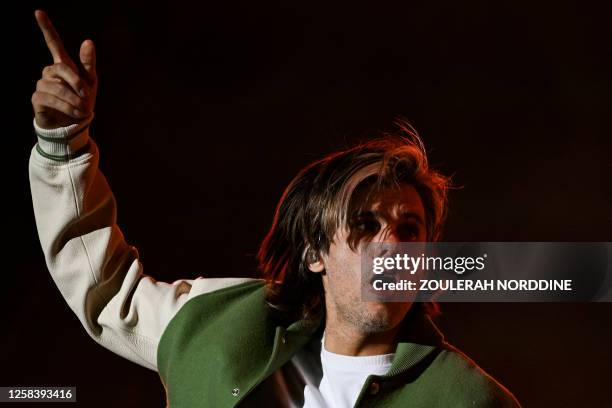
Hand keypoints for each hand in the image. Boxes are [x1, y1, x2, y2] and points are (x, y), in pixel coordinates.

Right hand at [32, 10, 97, 128]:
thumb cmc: (83, 100)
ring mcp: (42, 84)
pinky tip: (72, 112)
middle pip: (61, 68)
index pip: (53, 43)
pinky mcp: (37, 98)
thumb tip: (88, 40)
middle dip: (76, 82)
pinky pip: (50, 98)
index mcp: (63, 64)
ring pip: (57, 87)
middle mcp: (50, 72)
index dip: (46, 28)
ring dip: (73, 99)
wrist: (75, 124)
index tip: (38, 12)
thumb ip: (88, 62)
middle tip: (86, 96)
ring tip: (81, 108)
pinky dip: (65, 106)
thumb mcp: (91, 82)